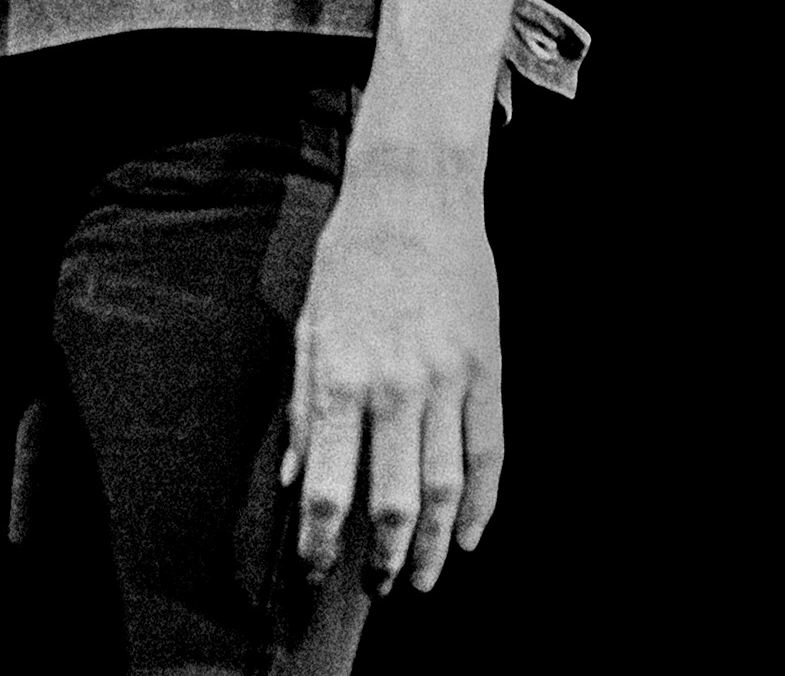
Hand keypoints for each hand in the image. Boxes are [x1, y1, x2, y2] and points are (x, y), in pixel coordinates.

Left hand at [283, 141, 504, 596]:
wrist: (414, 196)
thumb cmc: (353, 258)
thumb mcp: (310, 326)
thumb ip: (304, 407)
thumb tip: (296, 478)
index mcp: (342, 376)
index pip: (330, 488)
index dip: (320, 545)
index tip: (314, 572)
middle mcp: (396, 388)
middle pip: (395, 504)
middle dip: (384, 560)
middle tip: (378, 588)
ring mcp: (448, 382)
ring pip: (447, 490)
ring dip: (436, 547)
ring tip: (424, 579)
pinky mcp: (487, 372)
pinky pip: (488, 454)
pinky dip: (484, 505)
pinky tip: (473, 535)